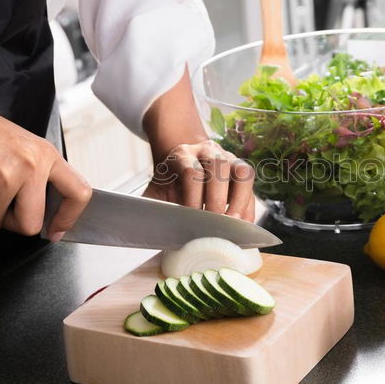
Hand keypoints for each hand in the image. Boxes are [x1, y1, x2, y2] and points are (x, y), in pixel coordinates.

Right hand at [0, 88, 91, 239]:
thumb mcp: (20, 145)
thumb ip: (37, 174)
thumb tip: (45, 209)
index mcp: (45, 155)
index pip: (78, 192)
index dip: (69, 218)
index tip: (57, 229)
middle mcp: (30, 166)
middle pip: (30, 224)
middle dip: (10, 223)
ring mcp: (4, 177)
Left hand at [142, 67, 255, 221]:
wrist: (184, 156)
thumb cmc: (169, 181)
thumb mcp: (155, 190)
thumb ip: (150, 208)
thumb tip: (133, 232)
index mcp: (182, 154)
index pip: (191, 171)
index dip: (192, 196)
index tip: (191, 218)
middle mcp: (208, 151)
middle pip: (218, 169)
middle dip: (217, 199)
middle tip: (215, 226)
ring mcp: (228, 157)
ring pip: (241, 171)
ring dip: (240, 199)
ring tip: (235, 224)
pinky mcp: (241, 168)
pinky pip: (251, 183)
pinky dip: (249, 204)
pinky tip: (245, 224)